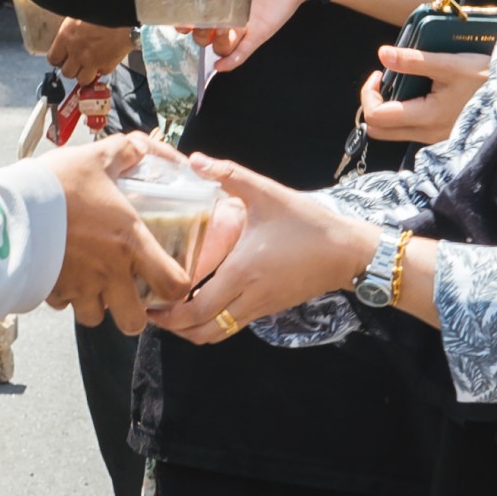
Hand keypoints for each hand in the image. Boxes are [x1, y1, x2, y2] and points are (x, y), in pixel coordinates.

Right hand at [39, 134, 194, 331]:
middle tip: (126, 292)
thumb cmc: (58, 184)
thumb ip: (124, 152)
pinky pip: (62, 305)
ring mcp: (78, 286)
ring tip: (90, 283)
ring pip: (95, 318)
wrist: (10, 205)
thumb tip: (139, 148)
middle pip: (134, 322)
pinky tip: (61, 274)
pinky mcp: (50, 291)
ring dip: (96, 305)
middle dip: (132, 313)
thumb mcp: (95, 159)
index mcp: (129, 241)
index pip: (173, 285)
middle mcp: (109, 272)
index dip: (176, 288)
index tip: (167, 279)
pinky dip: (64, 296)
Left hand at [49, 17, 136, 85]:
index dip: (58, 60)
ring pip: (82, 80)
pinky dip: (102, 69)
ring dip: (85, 74)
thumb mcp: (78, 15)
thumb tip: (67, 40)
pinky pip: (101, 74)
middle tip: (77, 62)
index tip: (63, 58)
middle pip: (67, 73)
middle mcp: (77, 53)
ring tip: (90, 65)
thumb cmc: (102, 11)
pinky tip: (105, 59)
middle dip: (72, 69)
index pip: (53, 59)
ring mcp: (92, 62)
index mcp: (66, 37)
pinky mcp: (107, 66)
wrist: (125, 15)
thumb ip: (71, 32)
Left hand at [152, 156, 379, 344]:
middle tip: (152, 307)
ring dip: (191, 329)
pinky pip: (232, 326)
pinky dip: (210, 324)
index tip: (147, 299)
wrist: (348, 252)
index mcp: (242, 272)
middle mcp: (248, 297)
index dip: (168, 313)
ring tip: (171, 308)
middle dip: (173, 327)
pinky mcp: (269, 309)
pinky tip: (200, 301)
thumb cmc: (308, 223)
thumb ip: (229, 174)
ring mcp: (260, 308)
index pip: (197, 309)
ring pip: (217, 335)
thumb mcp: (268, 193)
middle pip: (202, 332)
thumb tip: (195, 160)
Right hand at [183, 0, 315, 72]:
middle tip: (193, 25)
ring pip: (218, 45)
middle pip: (202, 32)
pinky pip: (241, 53)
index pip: (191, 10)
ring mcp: (241, 24)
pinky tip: (220, 66)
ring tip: (217, 32)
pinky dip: (230, 62)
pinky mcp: (258, 33)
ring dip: (213, 44)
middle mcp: (226, 11)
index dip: (181, 17)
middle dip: (195, 33)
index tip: (176, 16)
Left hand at [358, 49, 491, 146]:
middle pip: (379, 130)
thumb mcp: (451, 63)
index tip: (380, 73)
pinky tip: (421, 90)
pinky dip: (406, 111)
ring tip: (405, 81)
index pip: (377, 117)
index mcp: (427, 117)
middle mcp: (428, 134)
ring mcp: (435, 138)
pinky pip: (412, 129)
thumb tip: (383, 54)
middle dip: (375, 102)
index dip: (369, 93)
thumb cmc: (487, 78)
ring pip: (395, 131)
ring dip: (390, 107)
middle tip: (386, 79)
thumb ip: (414, 60)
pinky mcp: (441, 135)